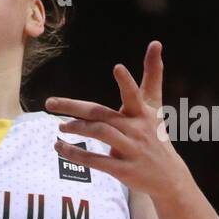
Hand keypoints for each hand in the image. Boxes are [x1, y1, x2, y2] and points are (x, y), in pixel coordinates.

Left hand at [45, 40, 186, 202]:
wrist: (169, 176)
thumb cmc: (156, 133)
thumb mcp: (155, 104)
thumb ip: (152, 74)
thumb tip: (156, 41)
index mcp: (142, 113)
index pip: (134, 95)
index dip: (126, 82)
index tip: (117, 67)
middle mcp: (137, 130)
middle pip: (102, 115)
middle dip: (74, 108)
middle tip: (49, 103)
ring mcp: (132, 150)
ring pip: (100, 135)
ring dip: (76, 130)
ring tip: (60, 127)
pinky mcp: (124, 171)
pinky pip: (97, 162)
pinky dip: (76, 155)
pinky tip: (60, 149)